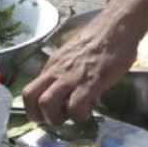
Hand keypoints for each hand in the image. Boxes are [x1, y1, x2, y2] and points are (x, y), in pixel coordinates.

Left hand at [23, 10, 140, 128]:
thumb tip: (67, 86)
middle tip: (55, 120)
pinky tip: (88, 113)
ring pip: (46, 104)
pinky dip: (79, 116)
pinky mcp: (89, 83)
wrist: (117, 26)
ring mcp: (71, 77)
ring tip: (71, 116)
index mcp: (53, 64)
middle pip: (30, 97)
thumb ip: (66, 69)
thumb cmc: (100, 39)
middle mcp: (57, 70)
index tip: (49, 112)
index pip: (31, 89)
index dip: (36, 107)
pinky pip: (75, 107)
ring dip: (56, 118)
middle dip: (39, 116)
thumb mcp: (74, 53)